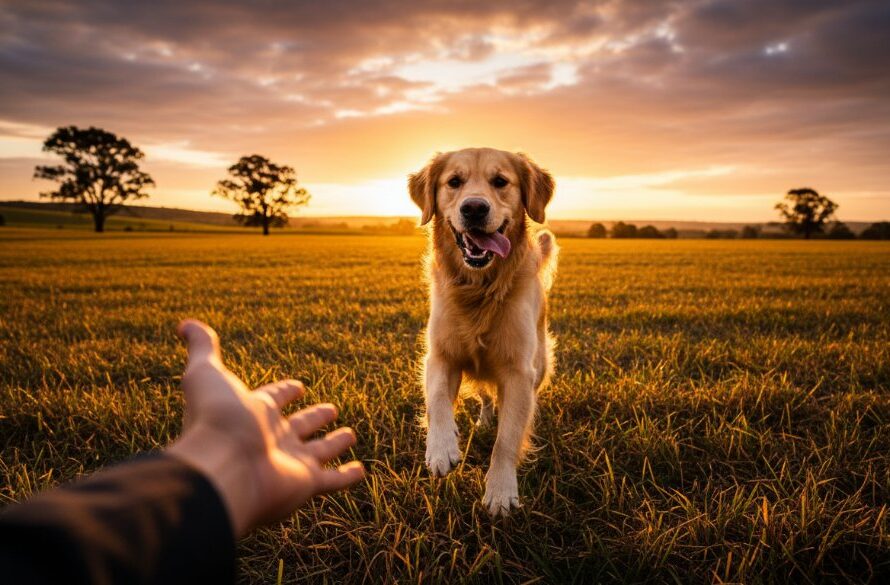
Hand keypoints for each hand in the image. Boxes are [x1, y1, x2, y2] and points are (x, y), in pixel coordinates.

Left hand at [167, 319, 363, 537]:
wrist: (224, 466)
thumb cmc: (216, 419)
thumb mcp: (207, 373)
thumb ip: (203, 348)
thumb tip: (185, 324)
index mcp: (253, 413)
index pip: (273, 399)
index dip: (285, 391)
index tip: (298, 386)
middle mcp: (272, 438)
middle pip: (298, 426)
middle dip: (314, 417)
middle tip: (331, 408)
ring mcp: (290, 462)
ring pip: (319, 451)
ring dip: (334, 443)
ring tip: (349, 434)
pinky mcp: (306, 483)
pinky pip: (332, 480)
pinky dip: (347, 476)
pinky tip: (360, 470)